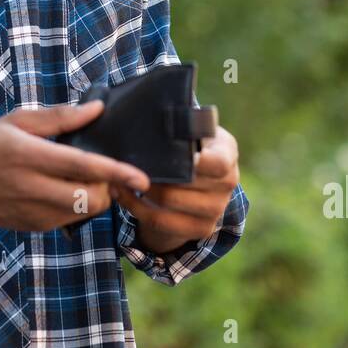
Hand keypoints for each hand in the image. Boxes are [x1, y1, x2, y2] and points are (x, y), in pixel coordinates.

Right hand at [0, 101, 151, 231]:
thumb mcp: (17, 121)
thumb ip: (59, 117)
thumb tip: (96, 109)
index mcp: (28, 156)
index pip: (82, 166)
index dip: (116, 172)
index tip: (143, 178)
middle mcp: (32, 188)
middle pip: (92, 198)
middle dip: (108, 186)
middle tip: (103, 168)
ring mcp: (34, 213)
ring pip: (85, 212)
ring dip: (95, 196)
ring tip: (83, 176)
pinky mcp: (34, 227)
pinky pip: (71, 219)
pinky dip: (77, 205)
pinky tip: (62, 188)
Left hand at [113, 124, 239, 254]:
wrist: (200, 177)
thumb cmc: (190, 145)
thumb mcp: (193, 130)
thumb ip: (182, 125)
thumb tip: (151, 119)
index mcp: (228, 154)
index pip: (217, 163)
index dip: (193, 162)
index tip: (167, 154)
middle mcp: (228, 184)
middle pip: (186, 184)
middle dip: (154, 173)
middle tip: (126, 163)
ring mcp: (216, 210)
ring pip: (169, 203)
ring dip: (139, 191)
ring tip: (119, 176)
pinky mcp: (201, 228)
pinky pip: (161, 222)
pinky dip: (137, 209)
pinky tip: (122, 194)